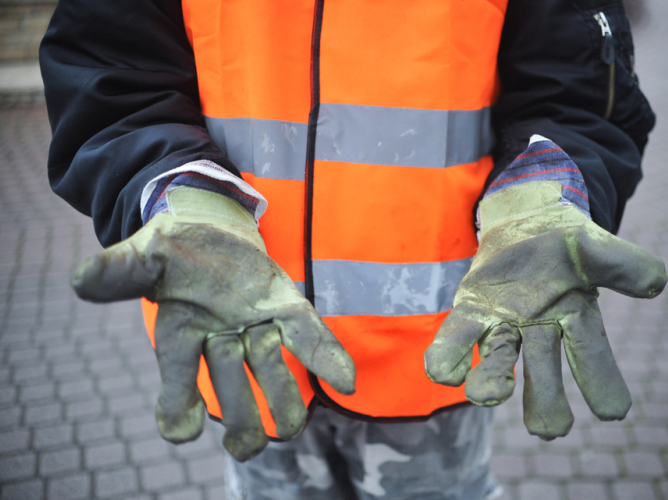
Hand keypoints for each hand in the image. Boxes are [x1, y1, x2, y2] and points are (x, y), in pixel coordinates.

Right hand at [72, 187, 354, 460]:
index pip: (177, 376)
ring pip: (269, 369)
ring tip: (291, 426)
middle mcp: (219, 339)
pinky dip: (326, 358)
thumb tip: (81, 279)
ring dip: (281, 398)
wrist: (208, 227)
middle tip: (247, 446)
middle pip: (229, 384)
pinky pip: (307, 335)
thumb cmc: (171, 249)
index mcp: (179, 333)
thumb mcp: (142, 255)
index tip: (180, 429)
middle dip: (239, 414)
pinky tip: (344, 381)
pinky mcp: (285, 308)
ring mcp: (255, 326)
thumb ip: (119, 271)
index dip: (177, 404)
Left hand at [425, 181, 665, 439]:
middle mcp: (538, 332)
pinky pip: (457, 339)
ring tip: (488, 395)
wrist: (523, 220)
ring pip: (498, 360)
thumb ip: (622, 263)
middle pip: (543, 372)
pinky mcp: (470, 312)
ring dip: (492, 381)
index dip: (601, 382)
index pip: (591, 356)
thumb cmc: (564, 242)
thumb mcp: (594, 246)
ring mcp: (502, 325)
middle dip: (546, 399)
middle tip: (550, 430)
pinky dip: (449, 357)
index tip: (613, 412)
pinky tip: (443, 372)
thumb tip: (656, 284)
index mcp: (576, 319)